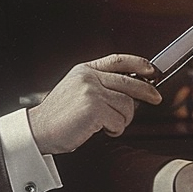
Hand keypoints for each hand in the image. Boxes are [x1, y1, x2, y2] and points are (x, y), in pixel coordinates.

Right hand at [27, 55, 161, 154]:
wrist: (37, 130)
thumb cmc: (58, 116)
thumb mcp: (76, 90)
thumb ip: (100, 85)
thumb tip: (131, 91)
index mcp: (85, 70)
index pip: (118, 60)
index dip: (139, 63)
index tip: (152, 70)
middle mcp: (89, 78)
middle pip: (130, 82)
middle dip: (147, 92)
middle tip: (155, 99)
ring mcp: (92, 92)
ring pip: (127, 105)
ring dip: (123, 120)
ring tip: (109, 125)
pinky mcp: (94, 108)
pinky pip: (119, 121)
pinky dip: (115, 129)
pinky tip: (103, 130)